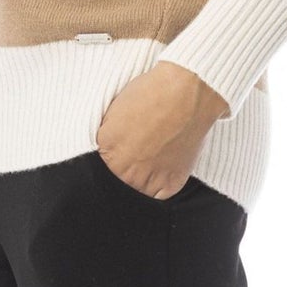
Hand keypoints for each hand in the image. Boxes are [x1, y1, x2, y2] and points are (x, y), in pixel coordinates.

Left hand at [94, 61, 229, 198]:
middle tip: (138, 150)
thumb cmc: (153, 90)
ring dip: (140, 178)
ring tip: (152, 155)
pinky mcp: (169, 184)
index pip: (99, 162)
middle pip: (116, 179)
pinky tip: (164, 163)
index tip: (119, 148)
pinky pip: (158, 195)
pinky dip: (160, 183)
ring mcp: (147, 178)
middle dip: (123, 167)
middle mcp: (124, 167)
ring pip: (136, 189)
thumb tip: (106, 143)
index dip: (111, 154)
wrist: (187, 91)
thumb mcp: (116, 107)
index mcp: (106, 146)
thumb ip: (108, 132)